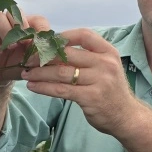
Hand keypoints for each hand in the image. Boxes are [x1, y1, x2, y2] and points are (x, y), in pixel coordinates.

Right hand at [0, 11, 50, 87]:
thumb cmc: (17, 66)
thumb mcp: (31, 64)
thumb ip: (38, 57)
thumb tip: (46, 53)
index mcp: (28, 28)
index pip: (37, 19)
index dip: (40, 28)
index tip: (41, 42)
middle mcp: (11, 24)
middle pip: (15, 11)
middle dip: (20, 24)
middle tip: (24, 41)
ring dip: (6, 30)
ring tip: (11, 47)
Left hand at [20, 28, 140, 138]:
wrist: (126, 117)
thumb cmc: (110, 91)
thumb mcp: (104, 69)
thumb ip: (85, 58)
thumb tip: (53, 49)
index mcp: (108, 52)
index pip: (84, 35)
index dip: (63, 36)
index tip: (46, 42)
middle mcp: (105, 64)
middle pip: (68, 54)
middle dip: (44, 56)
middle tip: (28, 59)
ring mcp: (99, 81)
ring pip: (61, 72)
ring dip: (39, 73)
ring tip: (26, 74)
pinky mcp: (90, 97)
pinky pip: (61, 90)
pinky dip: (44, 87)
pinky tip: (33, 86)